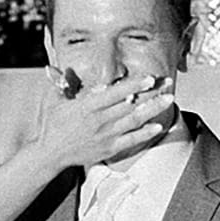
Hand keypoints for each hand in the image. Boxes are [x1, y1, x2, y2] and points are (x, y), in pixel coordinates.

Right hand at [34, 74, 174, 169]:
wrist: (50, 153)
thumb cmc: (52, 125)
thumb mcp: (53, 100)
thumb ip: (61, 82)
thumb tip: (54, 67)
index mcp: (88, 106)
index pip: (116, 92)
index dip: (134, 85)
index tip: (149, 78)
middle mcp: (99, 120)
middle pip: (131, 104)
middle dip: (152, 92)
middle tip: (167, 83)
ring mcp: (106, 135)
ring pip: (135, 120)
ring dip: (154, 109)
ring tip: (169, 99)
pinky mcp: (109, 148)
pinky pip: (131, 140)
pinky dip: (145, 133)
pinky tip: (158, 125)